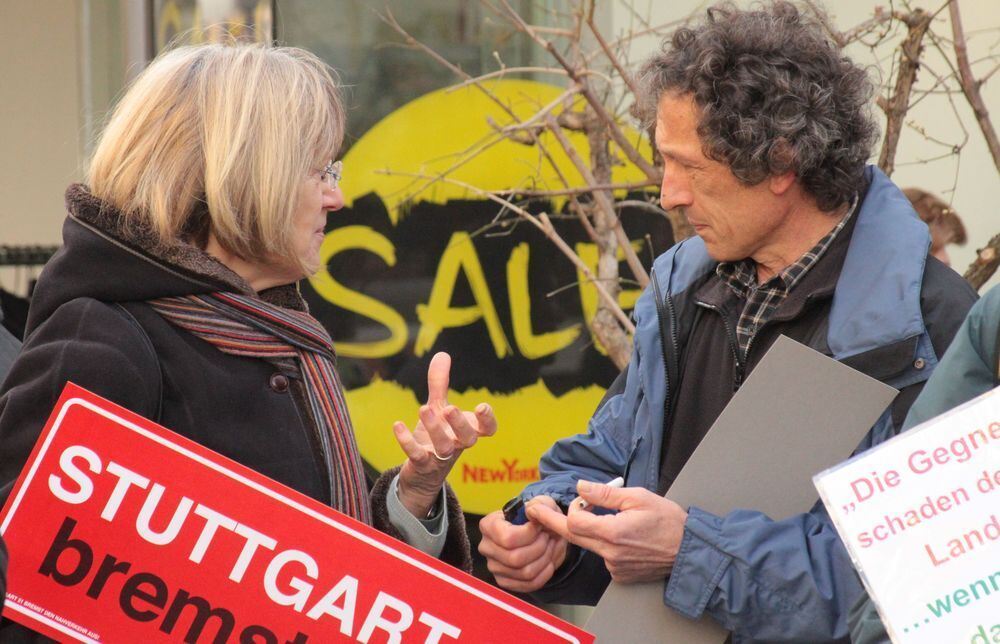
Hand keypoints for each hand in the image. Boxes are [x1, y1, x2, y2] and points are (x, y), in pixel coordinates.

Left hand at [393, 352, 496, 517]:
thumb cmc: (436, 436)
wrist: (422, 473)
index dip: (488, 420)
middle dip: (460, 423)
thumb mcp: (438, 407)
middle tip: (450, 408)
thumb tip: (442, 354)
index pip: (487, 429)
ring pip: (444, 447)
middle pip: (468, 438)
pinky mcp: (422, 465)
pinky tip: (398, 425)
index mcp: (467, 431)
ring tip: (424, 408)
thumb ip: (440, 383)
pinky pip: (417, 455)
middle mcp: (457, 445)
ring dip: (435, 429)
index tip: (482, 407)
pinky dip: (407, 441)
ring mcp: (440, 457)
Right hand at [479, 496, 568, 591]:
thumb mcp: (540, 503)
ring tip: (551, 546)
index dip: (529, 534)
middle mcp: (487, 547)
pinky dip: (545, 573)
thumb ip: (539, 505)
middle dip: (540, 547)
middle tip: (548, 537)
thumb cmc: (536, 517)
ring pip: (525, 572)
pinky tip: (548, 560)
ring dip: (545, 559)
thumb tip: (532, 513)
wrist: (538, 534)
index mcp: (488, 525)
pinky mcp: (505, 582)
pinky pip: (529, 584)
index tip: (540, 526)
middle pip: (516, 558)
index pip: (507, 538)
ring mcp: (495, 567)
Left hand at [527, 479, 686, 583]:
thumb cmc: (669, 521)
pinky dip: (605, 544)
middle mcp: (610, 554)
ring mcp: (614, 567)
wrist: (690, 551)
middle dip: (555, 521)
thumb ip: (605, 494)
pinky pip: (603, 556)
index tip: (581, 499)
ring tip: (610, 518)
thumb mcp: (638, 497)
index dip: (573, 507)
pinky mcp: (620, 575)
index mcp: (613, 532)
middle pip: (572, 536)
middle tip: (536, 509)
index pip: (574, 521)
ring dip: (590, 531)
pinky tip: (623, 537)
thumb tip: (580, 488)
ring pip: (589, 545)